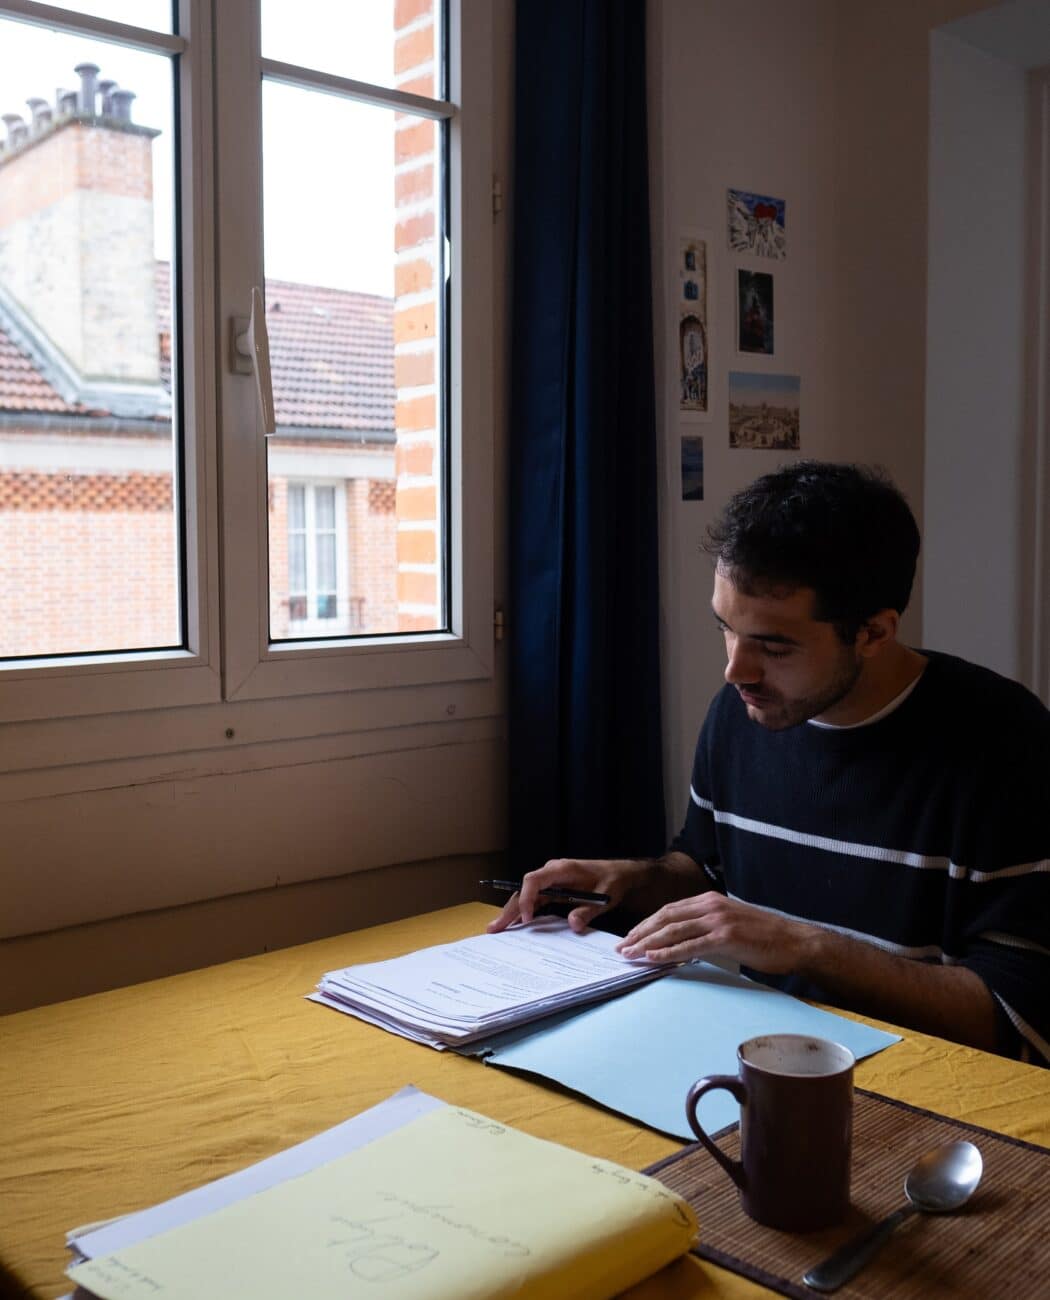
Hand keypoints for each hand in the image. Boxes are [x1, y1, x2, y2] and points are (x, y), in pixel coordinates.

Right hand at [485, 858, 650, 933]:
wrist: (621, 873)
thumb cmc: (613, 880)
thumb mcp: (605, 896)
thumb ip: (588, 910)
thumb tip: (573, 925)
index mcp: (561, 869)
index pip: (534, 880)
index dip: (527, 899)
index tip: (527, 919)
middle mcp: (552, 873)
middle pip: (524, 890)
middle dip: (509, 909)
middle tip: (494, 927)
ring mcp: (551, 881)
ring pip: (527, 895)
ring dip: (513, 911)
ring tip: (497, 929)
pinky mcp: (554, 889)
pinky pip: (536, 900)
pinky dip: (525, 912)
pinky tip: (515, 925)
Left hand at [616, 892, 814, 972]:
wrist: (793, 941)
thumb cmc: (763, 936)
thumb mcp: (729, 923)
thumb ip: (705, 927)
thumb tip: (680, 942)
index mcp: (710, 900)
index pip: (669, 910)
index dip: (647, 924)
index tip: (630, 937)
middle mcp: (711, 905)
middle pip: (666, 917)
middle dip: (640, 932)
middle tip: (622, 947)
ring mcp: (718, 920)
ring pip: (674, 930)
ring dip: (648, 943)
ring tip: (630, 954)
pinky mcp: (726, 937)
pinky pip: (690, 946)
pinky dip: (668, 952)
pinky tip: (654, 958)